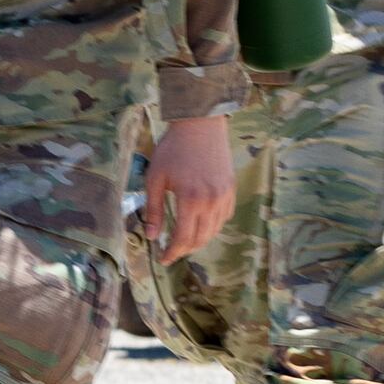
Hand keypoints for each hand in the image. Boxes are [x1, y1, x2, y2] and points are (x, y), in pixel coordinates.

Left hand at [141, 113, 235, 264]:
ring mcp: (224, 196)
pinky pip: (224, 217)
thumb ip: (154, 210)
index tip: (163, 259)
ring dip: (199, 239)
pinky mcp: (231, 189)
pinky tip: (201, 223)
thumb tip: (152, 236)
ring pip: (214, 230)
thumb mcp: (155, 178)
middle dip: (185, 249)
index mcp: (191, 200)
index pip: (183, 238)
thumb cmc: (173, 149)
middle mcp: (211, 202)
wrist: (200, 124)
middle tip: (171, 252)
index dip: (172, 252)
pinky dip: (213, 225)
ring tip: (184, 240)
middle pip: (200, 239)